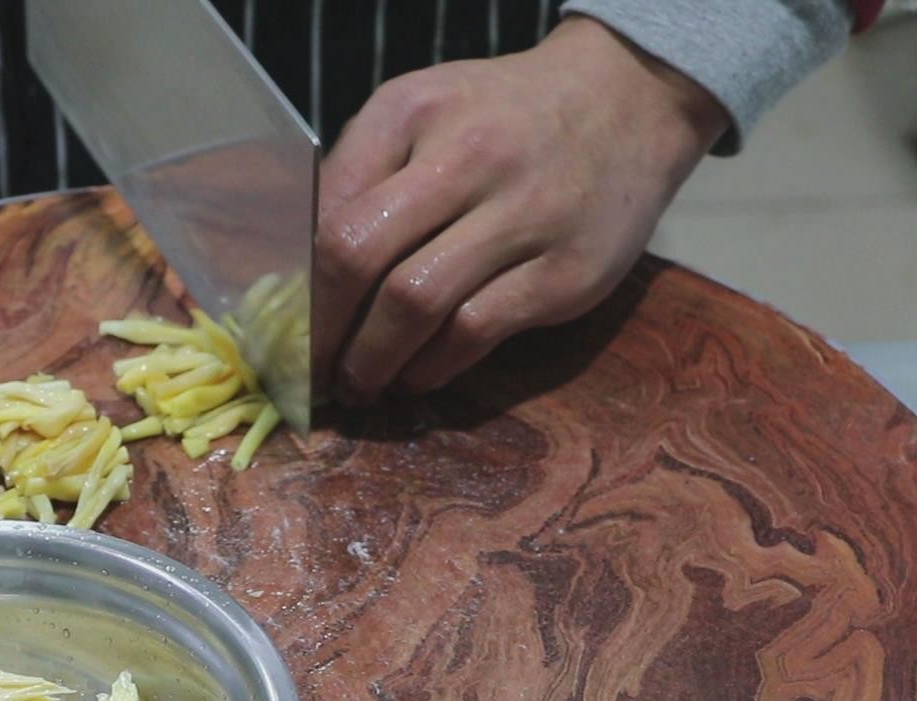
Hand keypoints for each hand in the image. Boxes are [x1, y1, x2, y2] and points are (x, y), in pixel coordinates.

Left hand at [313, 16, 729, 401]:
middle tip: (310, 370)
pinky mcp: (565, 272)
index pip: (328, 209)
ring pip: (415, 302)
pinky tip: (416, 374)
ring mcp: (523, 215)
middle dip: (321, 329)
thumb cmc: (504, 118)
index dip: (297, 282)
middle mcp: (467, 157)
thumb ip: (362, 172)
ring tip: (359, 383)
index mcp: (413, 113)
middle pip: (358, 256)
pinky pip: (476, 330)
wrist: (630, 102)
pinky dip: (433, 366)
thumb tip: (302, 269)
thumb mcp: (424, 112)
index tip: (285, 327)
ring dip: (372, 359)